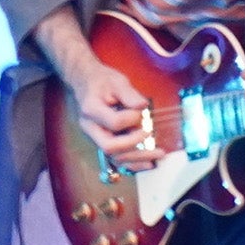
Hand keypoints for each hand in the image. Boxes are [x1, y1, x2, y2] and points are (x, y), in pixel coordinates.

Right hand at [68, 56, 160, 170]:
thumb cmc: (102, 81)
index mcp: (91, 110)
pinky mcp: (103, 142)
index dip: (132, 119)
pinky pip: (117, 159)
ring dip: (138, 158)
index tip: (141, 110)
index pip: (114, 122)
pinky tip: (149, 163)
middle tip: (150, 135)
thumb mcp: (116, 81)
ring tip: (158, 154)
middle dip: (134, 145)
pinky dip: (133, 164)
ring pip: (114, 157)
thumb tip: (143, 105)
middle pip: (110, 147)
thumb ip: (129, 93)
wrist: (86, 84)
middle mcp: (90, 128)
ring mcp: (95, 138)